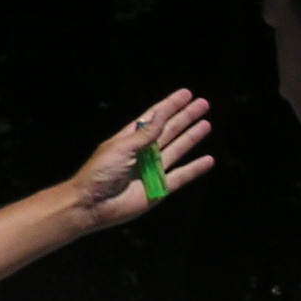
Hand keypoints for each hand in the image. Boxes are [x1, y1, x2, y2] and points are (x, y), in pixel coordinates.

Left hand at [70, 90, 214, 230]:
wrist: (91, 205)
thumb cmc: (99, 174)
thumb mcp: (121, 148)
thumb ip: (144, 133)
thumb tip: (161, 113)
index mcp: (129, 140)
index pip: (153, 119)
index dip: (169, 106)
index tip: (185, 94)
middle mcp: (142, 154)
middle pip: (168, 131)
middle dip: (185, 117)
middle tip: (203, 103)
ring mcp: (151, 171)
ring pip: (177, 149)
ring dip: (191, 137)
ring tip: (206, 124)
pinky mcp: (159, 189)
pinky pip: (181, 177)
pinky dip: (194, 169)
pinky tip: (208, 160)